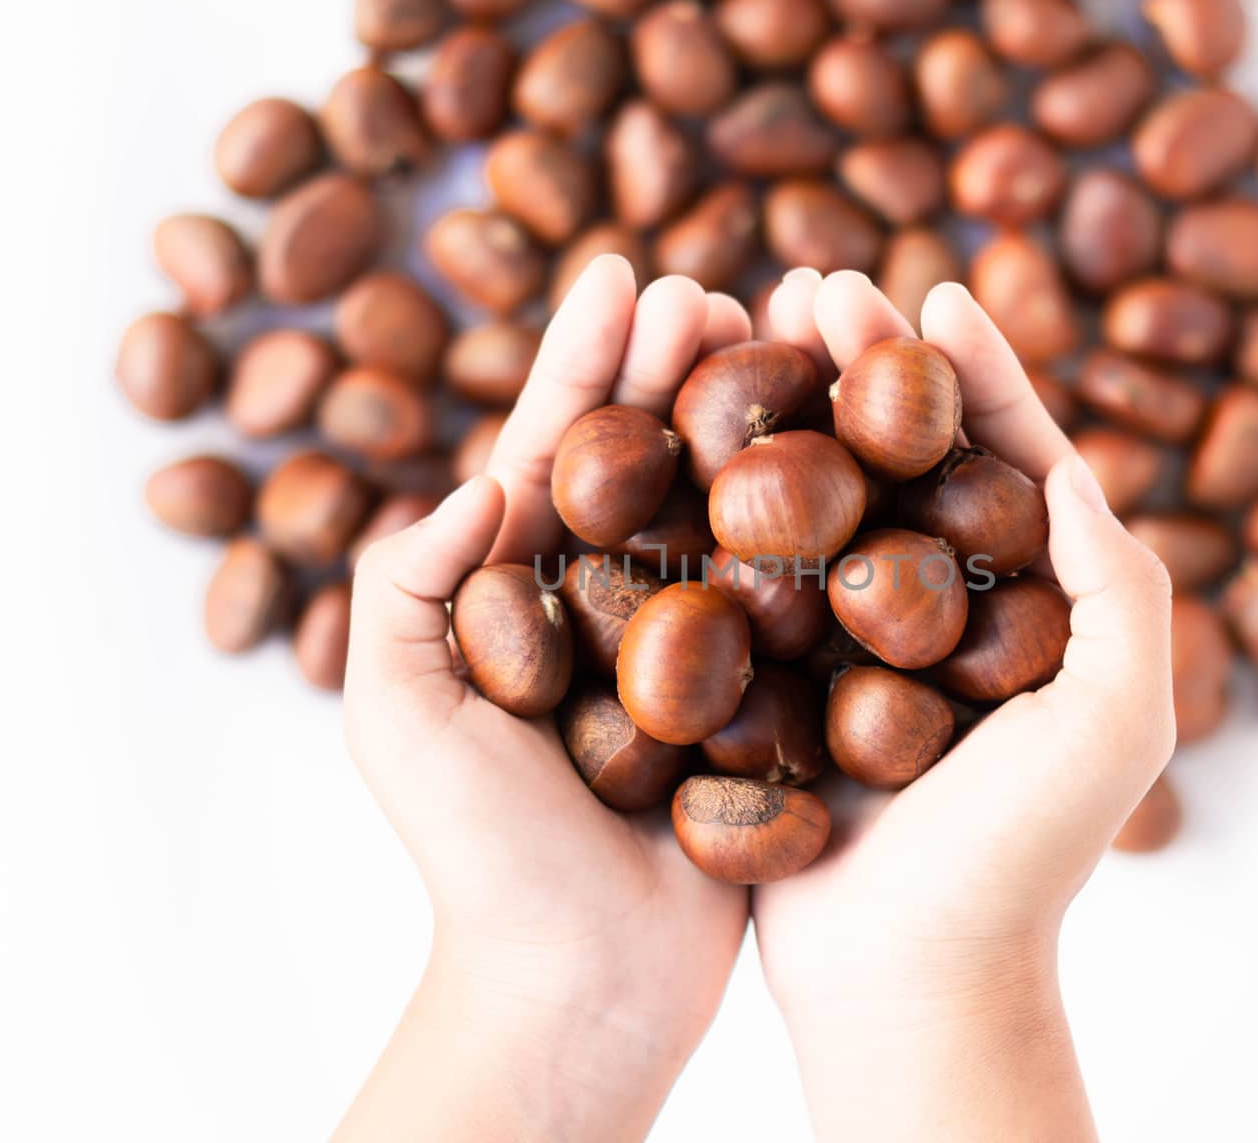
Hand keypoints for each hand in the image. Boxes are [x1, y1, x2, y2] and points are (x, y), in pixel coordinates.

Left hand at [335, 258, 753, 1142]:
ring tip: (794, 340)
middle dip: (679, 368)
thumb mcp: (398, 716)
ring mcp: (692, 650)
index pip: (553, 451)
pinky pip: (793, 599)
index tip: (623, 272)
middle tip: (725, 291)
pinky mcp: (761, 699)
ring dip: (756, 423)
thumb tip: (484, 481)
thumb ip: (406, 587)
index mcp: (519, 594)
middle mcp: (609, 606)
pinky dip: (821, 527)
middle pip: (649, 461)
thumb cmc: (476, 859)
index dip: (583, 359)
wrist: (579, 985)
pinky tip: (859, 460)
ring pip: (728, 512)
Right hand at [751, 270, 1177, 1141]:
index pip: (1008, 460)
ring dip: (788, 412)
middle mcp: (945, 614)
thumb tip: (1068, 464)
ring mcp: (857, 643)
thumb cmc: (1020, 860)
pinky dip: (725, 504)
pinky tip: (684, 439)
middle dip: (867, 367)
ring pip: (821, 500)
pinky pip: (752, 573)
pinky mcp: (780, 680)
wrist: (905, 981)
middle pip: (903, 459)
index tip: (932, 294)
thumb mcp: (1112, 720)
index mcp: (1032, 606)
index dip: (975, 373)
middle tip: (814, 286)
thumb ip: (1118, 587)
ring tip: (744, 331)